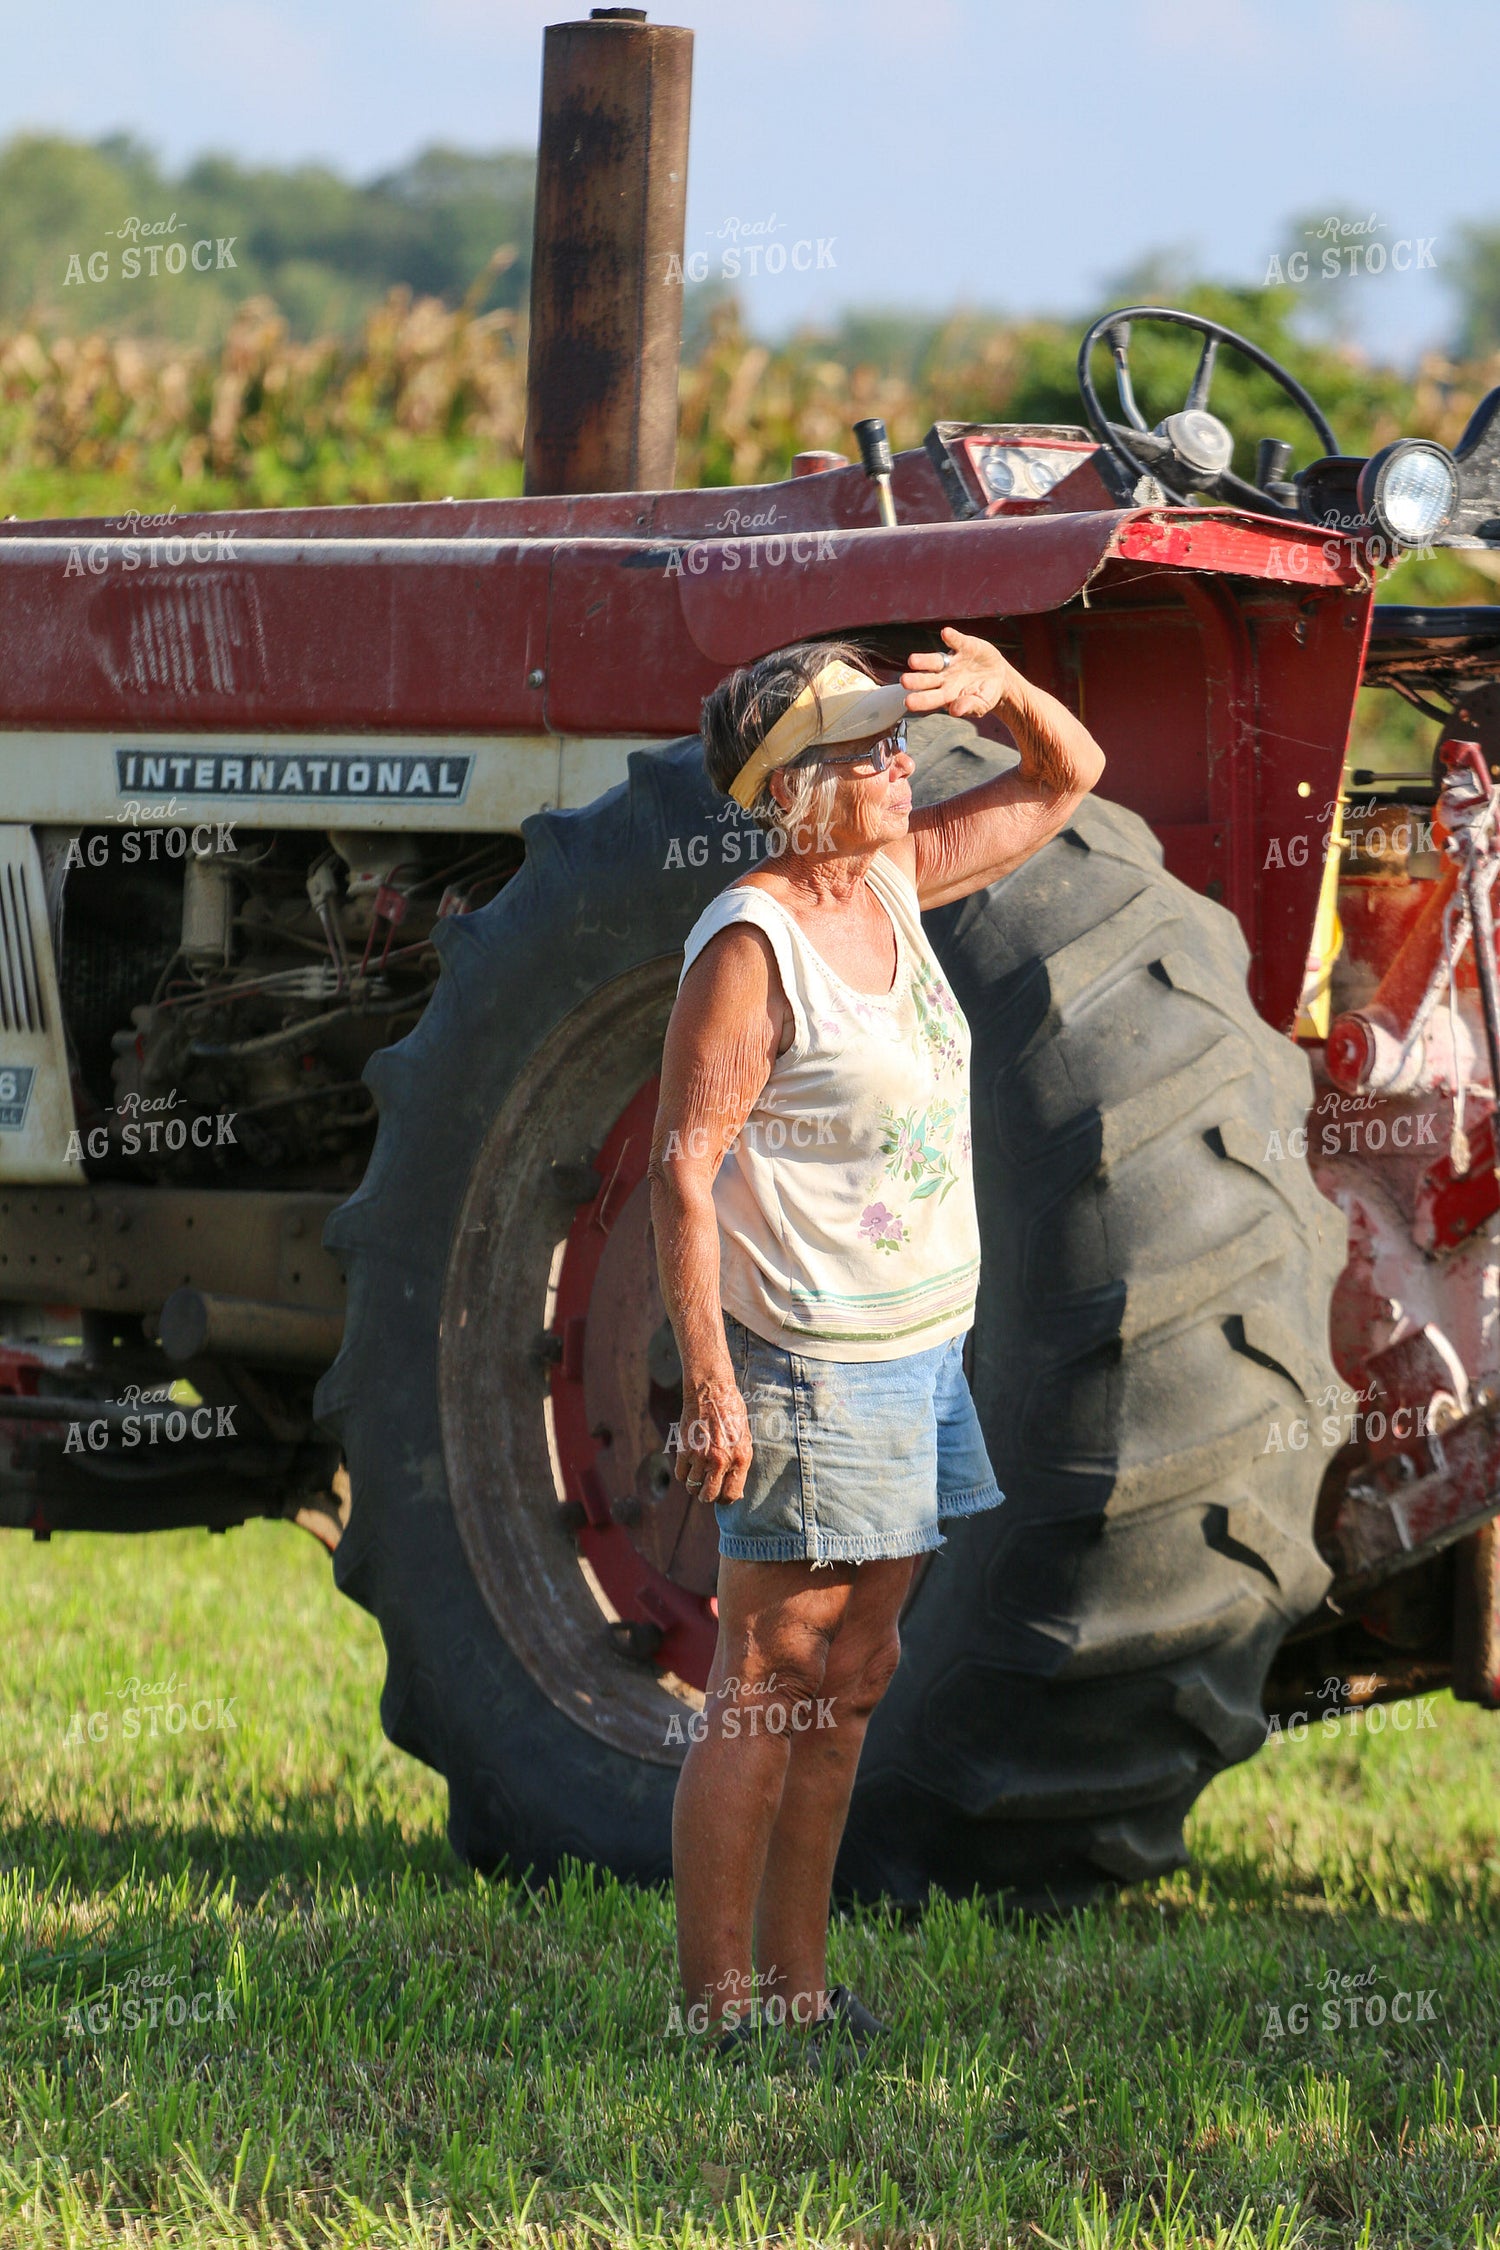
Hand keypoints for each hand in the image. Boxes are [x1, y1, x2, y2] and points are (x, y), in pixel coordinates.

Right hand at [675, 1375, 752, 1504]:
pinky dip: (684, 1474)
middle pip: (709, 1496)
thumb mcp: (744, 1438)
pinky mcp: (685, 1449)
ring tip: (698, 1475)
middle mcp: (721, 1461)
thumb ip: (739, 1463)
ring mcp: (701, 1456)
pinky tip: (689, 1465)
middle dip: (708, 1496)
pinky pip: (680, 1475)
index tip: (722, 1495)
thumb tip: (735, 1488)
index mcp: (740, 1459)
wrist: (712, 1390)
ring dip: (695, 1485)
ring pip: (692, 1488)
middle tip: (708, 1488)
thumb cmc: (731, 1412)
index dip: (725, 1499)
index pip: (731, 1495)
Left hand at [901, 626, 1012, 720]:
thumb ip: (969, 706)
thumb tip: (955, 710)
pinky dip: (952, 637)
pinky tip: (946, 634)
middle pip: (927, 679)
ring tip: (912, 661)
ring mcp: (953, 661)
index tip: (908, 702)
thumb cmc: (985, 694)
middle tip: (904, 681)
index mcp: (947, 694)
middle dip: (916, 680)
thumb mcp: (981, 704)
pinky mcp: (965, 646)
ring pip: (936, 660)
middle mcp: (945, 677)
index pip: (931, 698)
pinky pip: (956, 641)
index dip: (920, 700)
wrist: (999, 677)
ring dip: (924, 660)